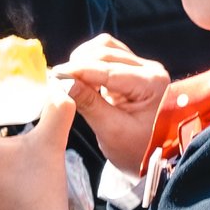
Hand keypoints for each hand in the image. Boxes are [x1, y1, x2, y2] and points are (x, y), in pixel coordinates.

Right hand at [52, 35, 171, 175]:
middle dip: (79, 64)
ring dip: (84, 60)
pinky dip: (91, 62)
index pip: (108, 70)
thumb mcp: (111, 131)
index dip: (78, 70)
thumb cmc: (137, 151)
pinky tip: (81, 78)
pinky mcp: (134, 70)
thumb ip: (88, 104)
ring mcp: (144, 67)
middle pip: (106, 52)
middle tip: (57, 80)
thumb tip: (62, 82)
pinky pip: (109, 56)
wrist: (154, 160)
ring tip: (70, 79)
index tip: (55, 74)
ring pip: (106, 49)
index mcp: (151, 84)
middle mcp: (151, 70)